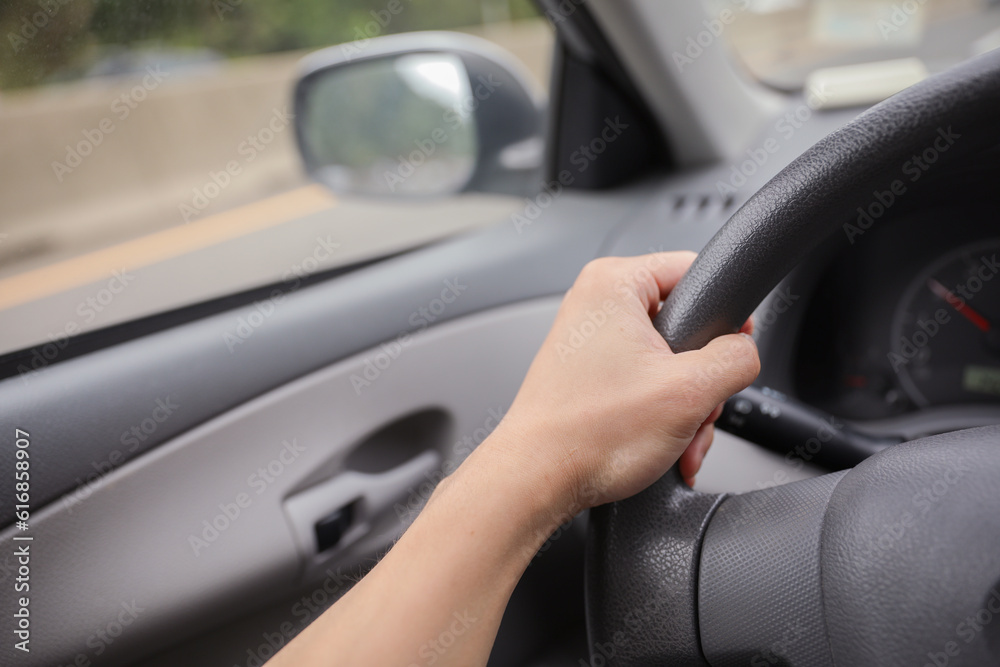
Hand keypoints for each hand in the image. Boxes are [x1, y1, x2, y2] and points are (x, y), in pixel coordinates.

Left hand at [488, 252, 758, 507]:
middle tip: (695, 413)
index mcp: (614, 283)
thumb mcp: (690, 391)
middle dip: (702, 384)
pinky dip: (662, 417)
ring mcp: (590, 340)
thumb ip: (736, 359)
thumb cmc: (587, 435)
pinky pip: (645, 384)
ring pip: (669, 364)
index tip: (732, 351)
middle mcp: (596, 304)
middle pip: (686, 327)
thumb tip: (745, 352)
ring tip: (677, 441)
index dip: (726, 315)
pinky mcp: (588, 373)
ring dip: (686, 409)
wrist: (537, 480)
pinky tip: (664, 448)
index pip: (696, 271)